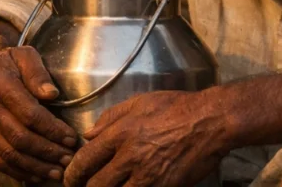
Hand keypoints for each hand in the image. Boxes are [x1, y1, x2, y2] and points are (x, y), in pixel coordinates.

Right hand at [0, 44, 78, 182]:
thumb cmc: (6, 62)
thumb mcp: (23, 54)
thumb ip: (38, 72)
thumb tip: (51, 94)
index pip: (29, 114)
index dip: (52, 129)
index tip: (72, 138)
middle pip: (20, 138)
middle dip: (48, 152)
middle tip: (70, 159)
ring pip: (10, 154)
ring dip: (37, 166)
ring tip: (58, 171)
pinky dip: (20, 172)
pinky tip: (39, 175)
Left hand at [64, 91, 228, 186]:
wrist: (211, 121)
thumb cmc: (176, 107)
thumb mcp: (140, 102)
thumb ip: (111, 117)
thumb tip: (88, 133)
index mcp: (121, 133)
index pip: (85, 160)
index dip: (72, 173)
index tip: (70, 178)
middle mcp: (130, 157)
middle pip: (96, 185)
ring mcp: (147, 176)